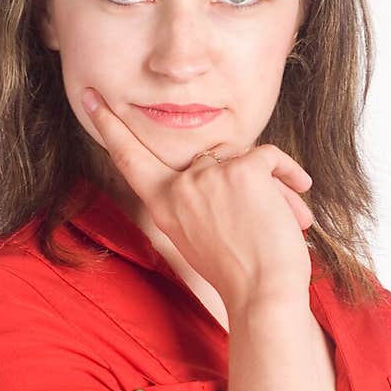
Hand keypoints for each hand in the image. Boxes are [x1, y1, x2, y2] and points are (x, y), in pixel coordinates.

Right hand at [80, 86, 313, 309]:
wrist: (263, 295)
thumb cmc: (239, 273)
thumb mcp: (198, 237)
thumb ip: (195, 200)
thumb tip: (222, 167)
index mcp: (163, 205)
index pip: (129, 159)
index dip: (108, 125)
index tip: (90, 95)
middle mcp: (180, 188)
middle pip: (214, 158)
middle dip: (249, 184)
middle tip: (268, 221)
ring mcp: (209, 175)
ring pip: (247, 162)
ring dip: (272, 191)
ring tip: (284, 225)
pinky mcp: (243, 169)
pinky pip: (271, 157)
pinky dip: (291, 176)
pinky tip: (301, 194)